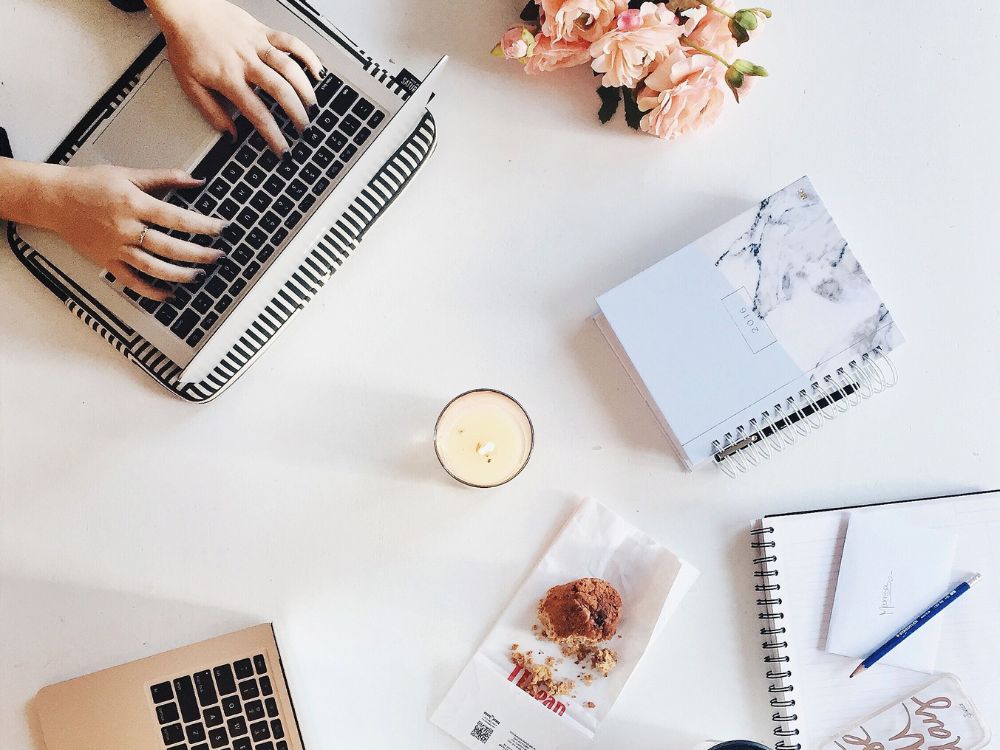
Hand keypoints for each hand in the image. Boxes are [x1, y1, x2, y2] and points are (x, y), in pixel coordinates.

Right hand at [42, 165, 227, 300]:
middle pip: (169, 247)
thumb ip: (164, 177)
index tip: (221, 229)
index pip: (177, 218)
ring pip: (153, 267)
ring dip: (179, 275)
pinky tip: (168, 294)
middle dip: (198, 254)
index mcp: (134, 204)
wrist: (53, 199)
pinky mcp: (107, 261)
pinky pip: (131, 281)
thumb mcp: (128, 173)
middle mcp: (126, 228)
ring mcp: (116, 247)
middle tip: (218, 256)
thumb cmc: (89, 184)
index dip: (203, 225)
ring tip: (198, 275)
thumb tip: (196, 179)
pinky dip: (150, 291)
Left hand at [148, 0, 323, 154]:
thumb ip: (211, 112)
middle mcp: (246, 62)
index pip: (258, 113)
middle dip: (297, 114)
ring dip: (305, 89)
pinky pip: (290, 42)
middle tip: (303, 128)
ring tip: (312, 106)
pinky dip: (308, 55)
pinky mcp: (262, 31)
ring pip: (290, 68)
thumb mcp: (190, 84)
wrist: (184, 7)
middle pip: (280, 91)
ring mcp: (257, 45)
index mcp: (229, 79)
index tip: (283, 149)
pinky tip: (317, 70)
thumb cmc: (186, 43)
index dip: (274, 135)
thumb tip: (228, 134)